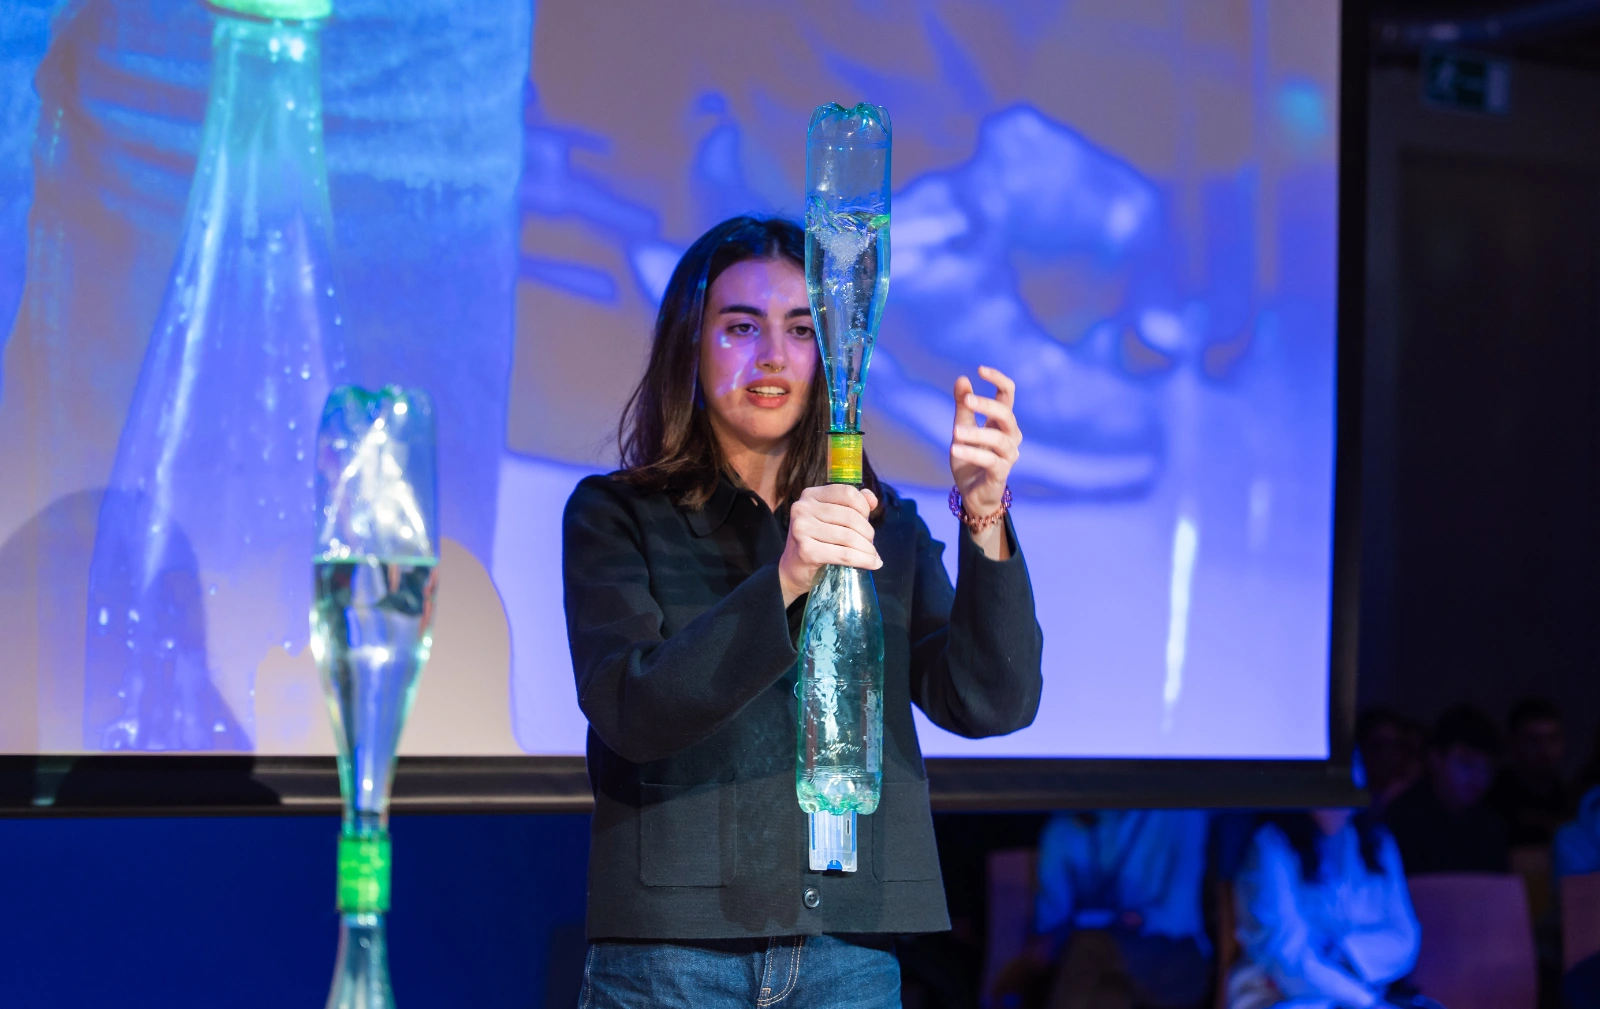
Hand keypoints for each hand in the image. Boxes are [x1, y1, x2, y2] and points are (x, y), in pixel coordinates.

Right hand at [778, 484, 879, 605]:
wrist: (794, 569)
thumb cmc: (816, 540)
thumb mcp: (831, 518)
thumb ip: (852, 504)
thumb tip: (872, 499)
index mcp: (811, 495)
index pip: (847, 492)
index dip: (864, 507)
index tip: (867, 520)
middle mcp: (803, 508)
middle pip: (850, 516)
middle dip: (868, 533)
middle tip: (871, 544)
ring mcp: (802, 529)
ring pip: (849, 537)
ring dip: (868, 549)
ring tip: (873, 556)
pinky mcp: (806, 551)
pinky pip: (845, 555)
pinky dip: (863, 560)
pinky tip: (872, 564)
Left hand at [951, 365, 1021, 517]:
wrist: (971, 494)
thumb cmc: (969, 460)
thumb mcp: (961, 428)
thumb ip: (962, 407)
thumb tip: (962, 378)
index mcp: (1002, 422)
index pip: (1008, 395)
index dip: (998, 380)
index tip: (981, 369)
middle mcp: (1010, 436)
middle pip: (1006, 414)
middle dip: (987, 405)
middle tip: (966, 401)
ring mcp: (1008, 455)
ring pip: (998, 438)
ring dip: (976, 433)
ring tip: (955, 432)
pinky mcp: (1001, 473)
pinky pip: (989, 460)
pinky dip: (972, 453)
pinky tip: (955, 448)